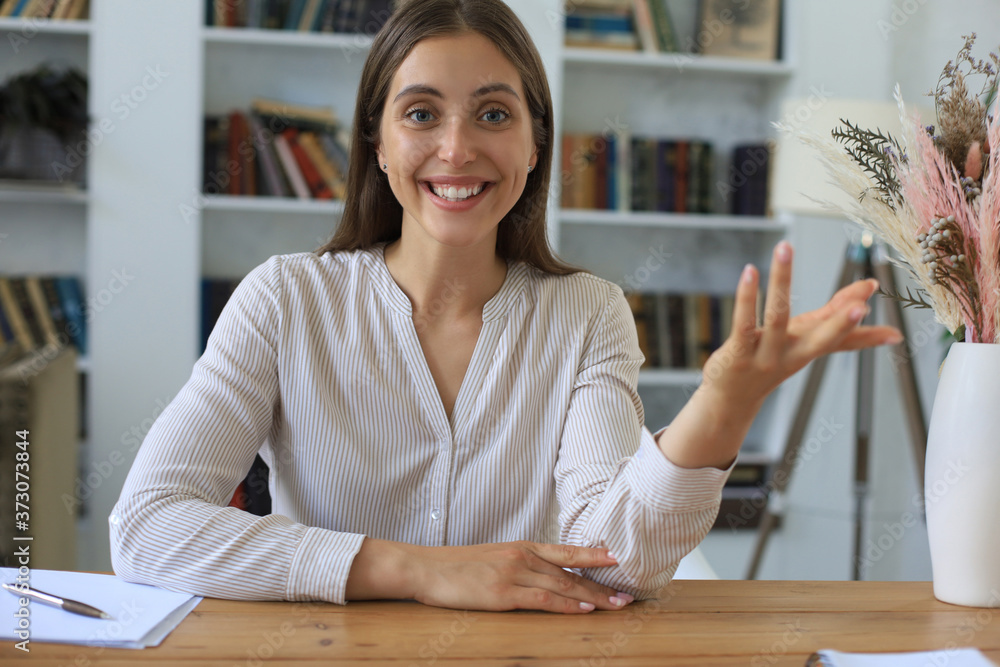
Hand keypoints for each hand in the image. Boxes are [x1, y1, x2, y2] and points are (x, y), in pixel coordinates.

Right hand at [411, 541, 632, 613]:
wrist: (424, 567)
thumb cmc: (455, 567)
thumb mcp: (492, 558)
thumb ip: (518, 564)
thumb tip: (540, 576)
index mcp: (521, 547)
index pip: (567, 550)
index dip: (595, 554)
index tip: (619, 559)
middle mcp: (522, 556)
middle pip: (572, 571)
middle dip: (602, 583)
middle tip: (628, 593)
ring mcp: (513, 573)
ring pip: (564, 585)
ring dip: (593, 597)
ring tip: (617, 604)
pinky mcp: (503, 592)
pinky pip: (543, 600)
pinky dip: (567, 605)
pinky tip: (585, 610)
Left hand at [702, 240, 902, 405]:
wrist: (732, 399)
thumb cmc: (769, 362)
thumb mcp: (801, 341)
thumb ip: (829, 319)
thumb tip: (863, 302)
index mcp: (809, 350)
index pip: (843, 342)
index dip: (867, 336)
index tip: (894, 334)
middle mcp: (791, 355)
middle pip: (820, 339)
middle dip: (841, 324)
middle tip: (861, 306)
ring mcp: (765, 354)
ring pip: (777, 317)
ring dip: (782, 281)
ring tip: (786, 248)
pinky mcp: (739, 352)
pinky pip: (745, 322)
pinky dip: (747, 296)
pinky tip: (750, 271)